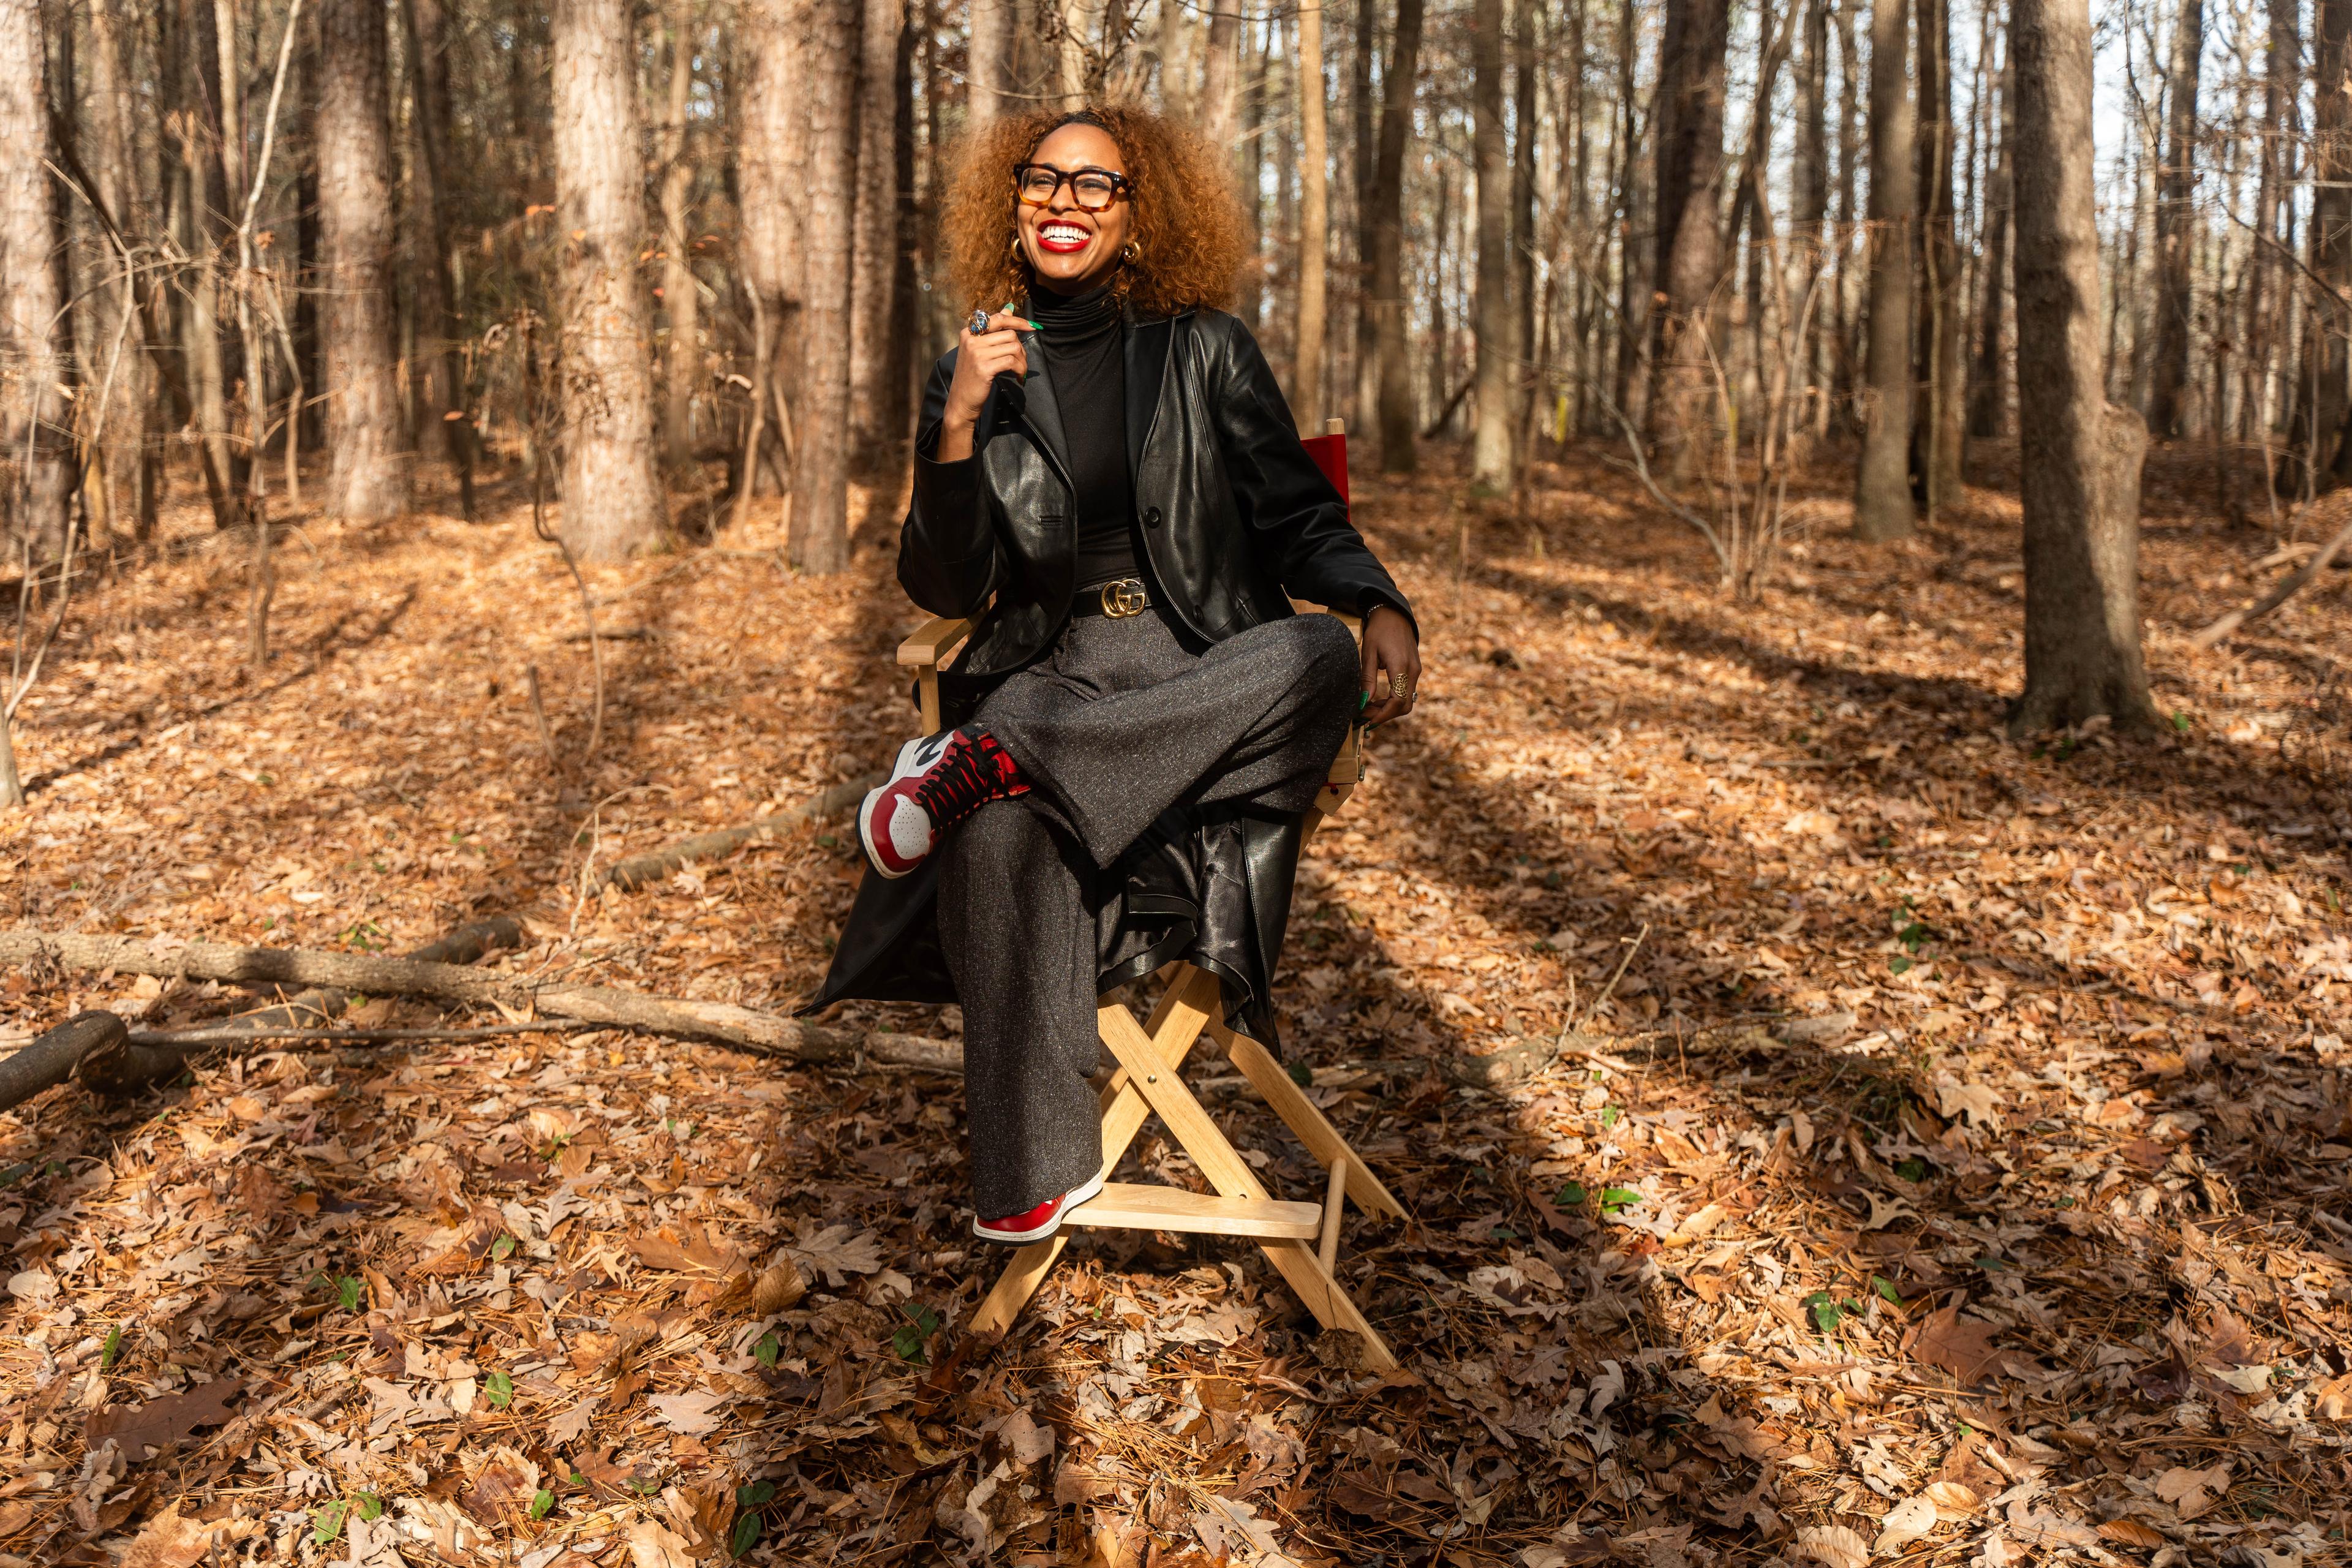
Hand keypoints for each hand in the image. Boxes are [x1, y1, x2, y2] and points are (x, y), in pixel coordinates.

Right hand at [936, 309, 1035, 461]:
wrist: (961, 401)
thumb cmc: (972, 376)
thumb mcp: (979, 350)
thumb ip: (993, 330)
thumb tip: (1008, 308)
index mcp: (969, 332)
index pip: (998, 318)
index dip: (1017, 321)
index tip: (1031, 326)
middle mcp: (971, 339)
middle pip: (1009, 334)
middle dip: (1021, 349)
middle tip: (1020, 363)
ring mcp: (976, 353)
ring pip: (1013, 347)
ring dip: (1022, 361)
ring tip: (1019, 371)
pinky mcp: (984, 367)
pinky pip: (1012, 361)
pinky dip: (1020, 369)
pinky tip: (1018, 378)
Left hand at [1359, 605, 1420, 727]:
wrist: (1394, 612)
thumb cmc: (1379, 629)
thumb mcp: (1368, 653)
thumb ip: (1367, 679)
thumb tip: (1364, 702)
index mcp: (1401, 666)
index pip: (1397, 701)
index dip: (1382, 714)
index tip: (1366, 719)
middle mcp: (1413, 671)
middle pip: (1404, 705)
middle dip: (1385, 714)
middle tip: (1365, 715)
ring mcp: (1415, 670)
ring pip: (1407, 700)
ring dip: (1389, 708)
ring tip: (1368, 707)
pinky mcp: (1414, 669)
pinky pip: (1407, 691)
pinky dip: (1394, 699)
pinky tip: (1378, 699)